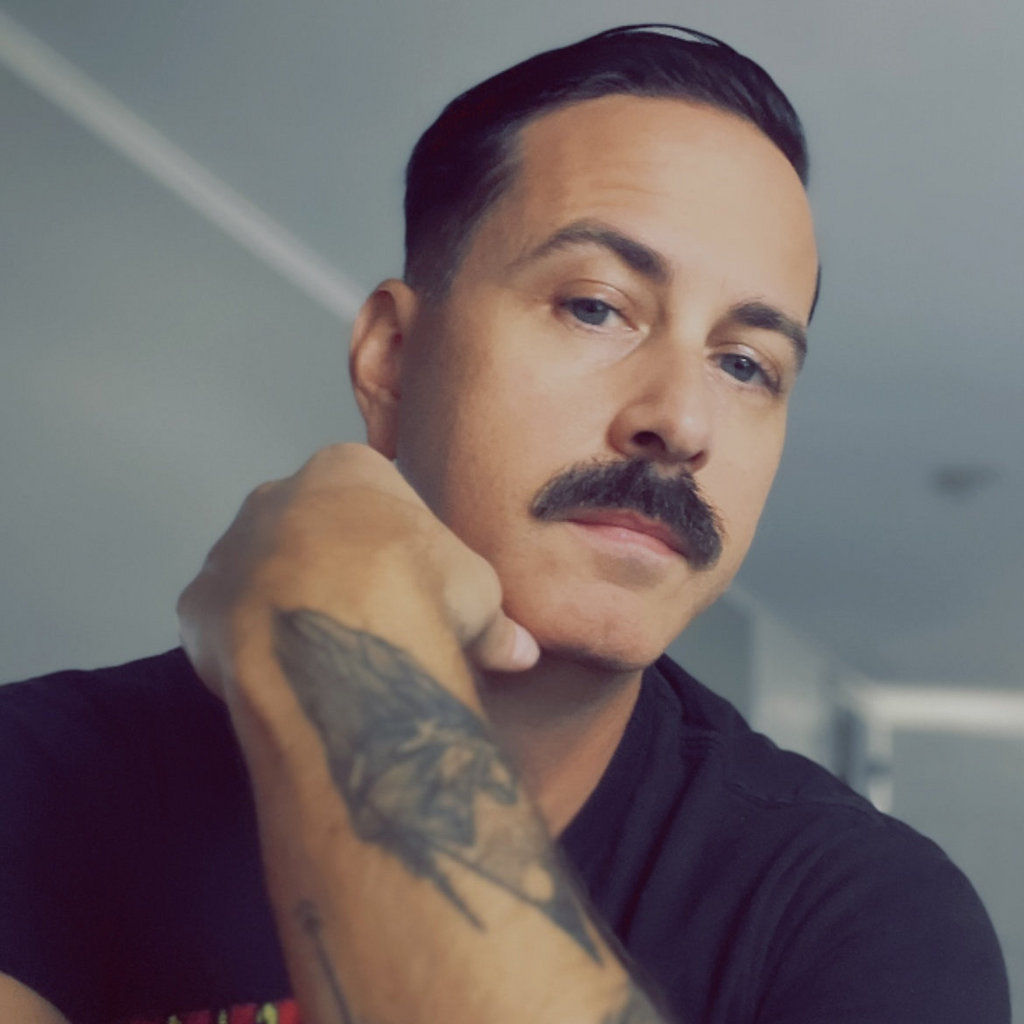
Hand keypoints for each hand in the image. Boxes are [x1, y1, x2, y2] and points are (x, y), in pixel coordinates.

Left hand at [177, 443, 538, 702]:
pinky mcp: (196, 605)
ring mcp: (230, 548)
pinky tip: (285, 670)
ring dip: (286, 604)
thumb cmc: (420, 586)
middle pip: (307, 528)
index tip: (410, 584)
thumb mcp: (480, 594)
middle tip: (368, 619)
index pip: (370, 495)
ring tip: (327, 654)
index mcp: (345, 469)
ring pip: (260, 572)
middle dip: (332, 567)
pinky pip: (225, 620)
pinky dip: (250, 642)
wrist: (343, 632)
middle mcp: (276, 495)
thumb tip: (521, 653)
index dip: (394, 543)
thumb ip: (493, 619)